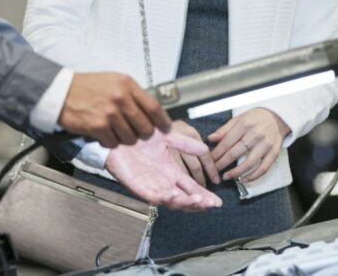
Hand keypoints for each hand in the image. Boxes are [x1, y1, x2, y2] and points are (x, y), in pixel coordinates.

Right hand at [59, 72, 170, 147]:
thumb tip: (150, 112)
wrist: (62, 92)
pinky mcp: (98, 126)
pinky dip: (110, 142)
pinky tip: (104, 133)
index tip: (165, 128)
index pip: (154, 107)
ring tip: (116, 130)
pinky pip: (113, 143)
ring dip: (125, 138)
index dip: (163, 121)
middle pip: (145, 126)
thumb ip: (132, 94)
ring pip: (130, 138)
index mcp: (127, 84)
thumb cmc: (89, 86)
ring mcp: (110, 113)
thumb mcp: (114, 81)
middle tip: (138, 133)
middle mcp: (121, 98)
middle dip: (144, 134)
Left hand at [105, 129, 222, 210]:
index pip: (191, 187)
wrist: (119, 133)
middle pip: (184, 197)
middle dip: (198, 202)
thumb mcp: (167, 136)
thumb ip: (185, 143)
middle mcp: (163, 181)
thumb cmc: (140, 135)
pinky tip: (173, 194)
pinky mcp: (138, 186)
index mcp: (171, 171)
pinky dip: (163, 197)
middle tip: (211, 204)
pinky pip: (152, 195)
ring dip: (185, 202)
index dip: (204, 194)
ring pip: (171, 200)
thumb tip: (205, 149)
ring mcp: (151, 185)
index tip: (217, 201)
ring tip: (198, 201)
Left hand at [208, 108, 290, 182]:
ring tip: (226, 176)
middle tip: (214, 170)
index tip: (209, 160)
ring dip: (236, 172)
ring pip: (249, 163)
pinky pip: (263, 168)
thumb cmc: (255, 118)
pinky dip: (253, 176)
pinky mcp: (274, 153)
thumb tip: (210, 139)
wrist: (277, 117)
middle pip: (236, 153)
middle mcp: (256, 134)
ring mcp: (266, 145)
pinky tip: (243, 179)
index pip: (227, 141)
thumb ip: (224, 129)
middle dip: (222, 163)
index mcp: (245, 124)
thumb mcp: (239, 118)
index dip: (217, 152)